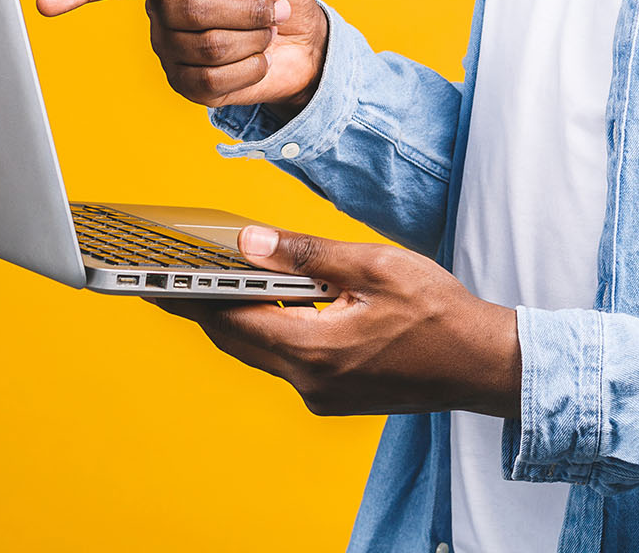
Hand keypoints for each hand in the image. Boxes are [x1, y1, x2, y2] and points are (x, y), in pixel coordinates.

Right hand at [35, 0, 328, 112]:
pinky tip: (254, 61)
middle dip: (246, 11)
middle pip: (191, 14)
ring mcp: (172, 52)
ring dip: (253, 40)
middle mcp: (162, 12)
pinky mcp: (188, 87)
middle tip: (271, 9)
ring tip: (261, 33)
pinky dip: (251, 70)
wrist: (303, 38)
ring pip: (208, 50)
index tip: (44, 3)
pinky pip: (215, 83)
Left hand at [152, 226, 521, 418]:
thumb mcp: (373, 266)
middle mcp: (310, 382)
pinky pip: (286, 362)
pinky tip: (271, 305)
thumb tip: (251, 242)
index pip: (231, 320)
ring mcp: (322, 396)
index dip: (189, 297)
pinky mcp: (334, 397)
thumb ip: (308, 254)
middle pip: (237, 340)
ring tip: (215, 282)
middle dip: (203, 306)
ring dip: (238, 318)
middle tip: (169, 276)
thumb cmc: (439, 312)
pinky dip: (271, 331)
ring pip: (260, 352)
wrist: (484, 365)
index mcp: (315, 349)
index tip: (154, 279)